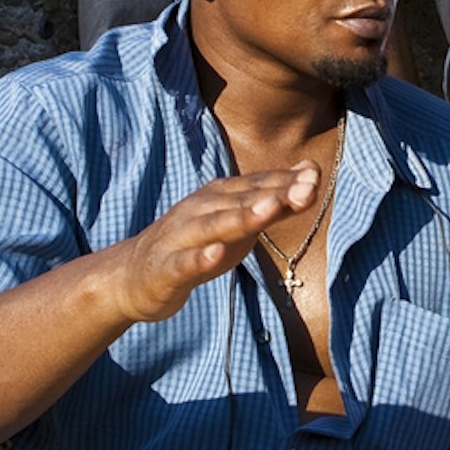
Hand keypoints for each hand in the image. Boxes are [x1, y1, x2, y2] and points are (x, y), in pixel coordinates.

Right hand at [98, 164, 325, 324]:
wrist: (133, 275)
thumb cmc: (197, 245)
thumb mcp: (239, 224)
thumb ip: (274, 203)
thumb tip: (310, 176)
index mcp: (219, 197)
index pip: (257, 184)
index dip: (287, 180)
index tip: (316, 175)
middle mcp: (200, 210)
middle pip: (241, 201)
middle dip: (273, 193)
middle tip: (306, 187)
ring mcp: (181, 238)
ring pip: (214, 226)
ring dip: (241, 217)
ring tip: (268, 210)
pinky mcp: (167, 269)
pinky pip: (184, 263)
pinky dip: (199, 258)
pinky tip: (215, 254)